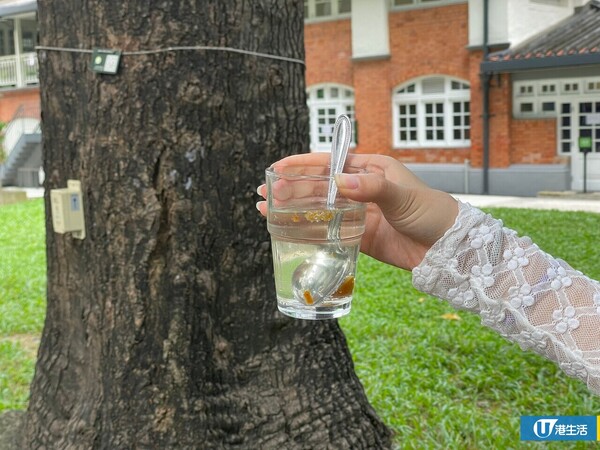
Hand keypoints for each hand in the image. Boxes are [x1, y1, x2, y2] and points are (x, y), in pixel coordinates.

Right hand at [257, 153, 457, 270]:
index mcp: (371, 170)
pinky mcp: (359, 237)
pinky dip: (309, 231)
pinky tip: (289, 231)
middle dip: (291, 188)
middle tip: (267, 193)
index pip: (329, 163)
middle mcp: (361, 189)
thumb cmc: (431, 212)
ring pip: (319, 208)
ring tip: (267, 209)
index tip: (277, 168)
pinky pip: (329, 232)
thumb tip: (338, 180)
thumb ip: (372, 188)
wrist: (448, 249)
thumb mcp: (403, 196)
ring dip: (294, 208)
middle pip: (319, 186)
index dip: (301, 165)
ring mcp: (358, 214)